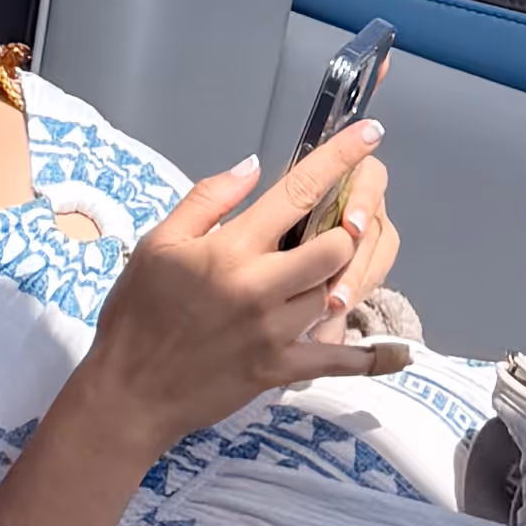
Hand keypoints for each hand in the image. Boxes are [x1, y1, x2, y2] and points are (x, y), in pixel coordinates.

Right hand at [68, 131, 391, 459]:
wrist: (127, 392)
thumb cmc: (136, 313)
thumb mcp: (158, 243)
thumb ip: (207, 199)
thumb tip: (253, 165)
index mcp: (231, 249)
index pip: (299, 191)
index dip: (340, 157)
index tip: (370, 134)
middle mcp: (261, 287)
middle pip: (337, 244)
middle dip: (348, 226)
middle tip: (342, 219)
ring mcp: (274, 331)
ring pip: (337, 292)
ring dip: (344, 275)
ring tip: (341, 265)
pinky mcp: (279, 370)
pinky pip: (336, 361)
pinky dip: (369, 358)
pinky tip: (397, 354)